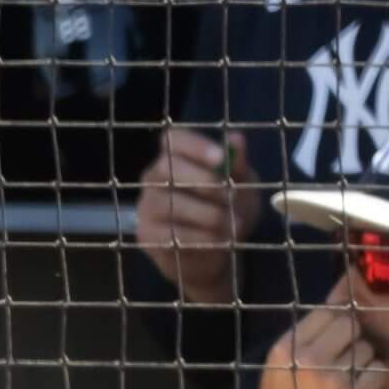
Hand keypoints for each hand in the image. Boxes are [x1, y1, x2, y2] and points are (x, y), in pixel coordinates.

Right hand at [134, 127, 261, 304]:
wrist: (220, 250)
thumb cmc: (230, 207)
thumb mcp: (242, 183)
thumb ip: (237, 163)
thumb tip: (236, 139)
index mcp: (177, 155)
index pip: (174, 138)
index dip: (195, 145)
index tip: (222, 158)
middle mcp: (154, 176)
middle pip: (166, 167)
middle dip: (202, 181)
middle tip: (230, 196)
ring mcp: (147, 206)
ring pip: (168, 202)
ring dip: (207, 214)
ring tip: (234, 223)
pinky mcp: (147, 235)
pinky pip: (170, 233)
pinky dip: (201, 236)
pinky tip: (219, 239)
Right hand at [255, 277, 382, 388]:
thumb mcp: (283, 370)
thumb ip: (311, 332)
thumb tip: (347, 282)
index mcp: (284, 349)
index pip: (329, 308)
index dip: (344, 313)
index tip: (349, 318)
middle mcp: (306, 358)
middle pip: (352, 323)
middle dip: (353, 339)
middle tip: (341, 363)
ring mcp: (330, 378)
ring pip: (367, 347)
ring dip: (363, 362)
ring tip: (343, 385)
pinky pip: (378, 370)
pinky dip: (372, 381)